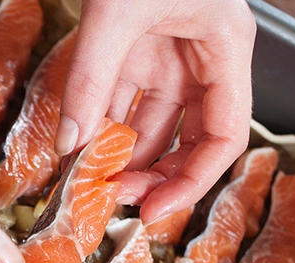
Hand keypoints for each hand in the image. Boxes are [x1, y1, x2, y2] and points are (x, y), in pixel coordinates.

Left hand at [56, 0, 256, 221]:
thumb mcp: (114, 15)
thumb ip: (90, 80)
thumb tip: (70, 145)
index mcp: (225, 46)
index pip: (224, 135)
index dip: (193, 180)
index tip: (154, 211)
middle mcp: (203, 55)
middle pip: (188, 136)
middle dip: (152, 174)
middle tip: (112, 203)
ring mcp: (169, 50)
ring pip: (151, 122)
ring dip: (120, 155)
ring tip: (87, 185)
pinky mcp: (136, 44)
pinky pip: (122, 97)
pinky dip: (99, 125)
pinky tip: (76, 151)